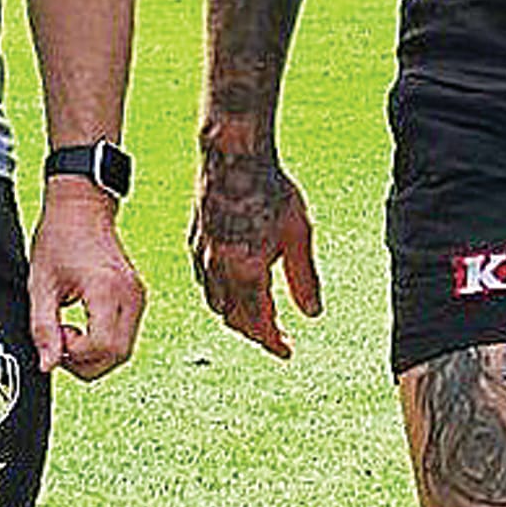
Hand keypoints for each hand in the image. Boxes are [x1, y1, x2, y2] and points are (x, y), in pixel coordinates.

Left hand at [28, 184, 145, 379]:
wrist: (81, 208)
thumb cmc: (60, 237)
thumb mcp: (41, 285)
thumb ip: (43, 328)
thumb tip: (47, 364)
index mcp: (107, 290)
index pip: (103, 347)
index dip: (76, 355)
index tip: (56, 339)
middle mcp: (130, 295)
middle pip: (118, 355)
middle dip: (86, 361)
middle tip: (60, 342)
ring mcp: (138, 297)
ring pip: (124, 350)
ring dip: (95, 354)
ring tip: (69, 333)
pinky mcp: (137, 297)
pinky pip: (125, 335)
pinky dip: (103, 342)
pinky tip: (83, 327)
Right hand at [188, 146, 321, 358]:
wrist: (233, 155)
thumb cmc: (270, 188)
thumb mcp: (298, 234)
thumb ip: (304, 278)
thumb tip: (312, 314)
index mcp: (247, 269)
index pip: (259, 323)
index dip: (274, 342)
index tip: (288, 351)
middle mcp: (219, 269)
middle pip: (235, 320)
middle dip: (256, 333)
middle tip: (278, 336)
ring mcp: (201, 257)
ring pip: (216, 304)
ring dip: (237, 316)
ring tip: (259, 315)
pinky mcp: (193, 243)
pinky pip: (204, 283)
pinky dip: (220, 295)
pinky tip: (236, 288)